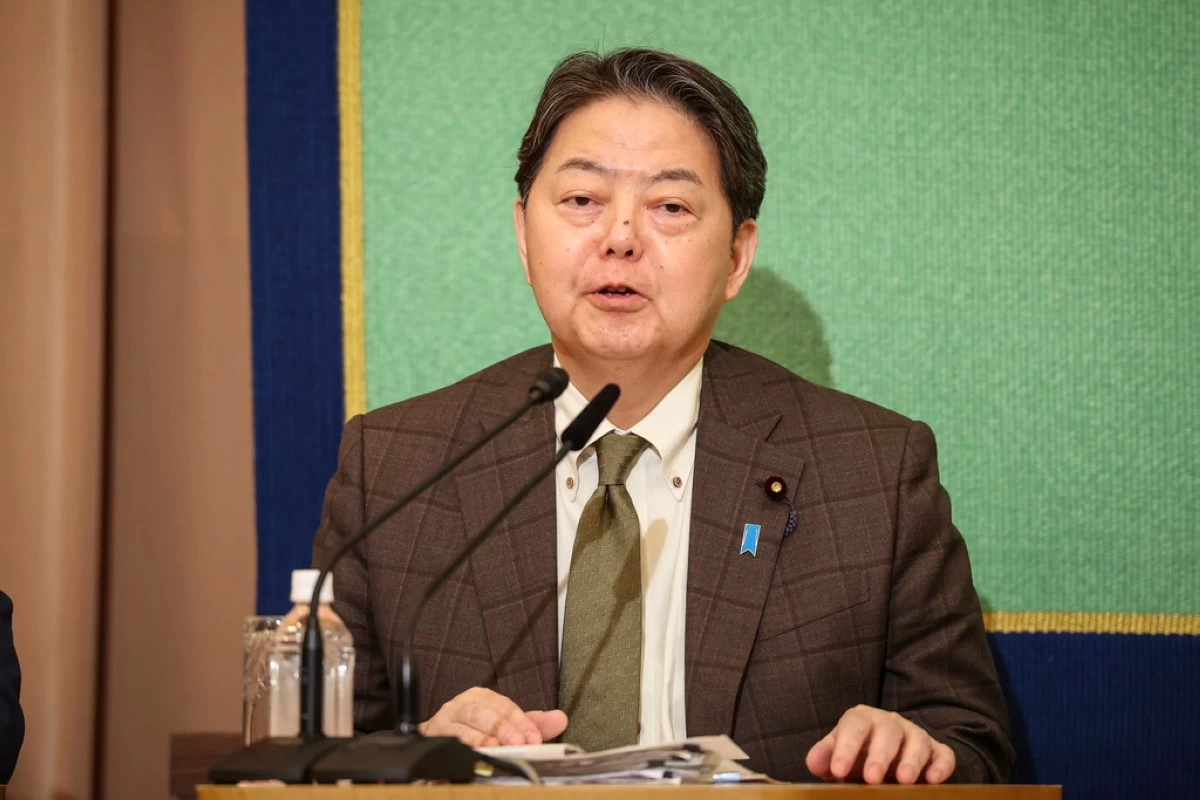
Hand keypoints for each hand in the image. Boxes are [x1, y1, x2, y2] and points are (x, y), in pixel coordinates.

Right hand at [418, 686, 568, 747]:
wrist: (434, 745)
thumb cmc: (472, 733)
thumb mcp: (504, 727)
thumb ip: (530, 724)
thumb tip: (560, 719)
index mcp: (481, 697)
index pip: (504, 705)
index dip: (521, 722)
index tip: (535, 738)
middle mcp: (463, 703)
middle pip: (485, 711)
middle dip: (504, 728)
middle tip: (519, 743)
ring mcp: (446, 718)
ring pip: (466, 722)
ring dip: (483, 736)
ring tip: (497, 747)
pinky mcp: (432, 734)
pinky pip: (446, 737)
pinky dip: (461, 743)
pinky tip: (472, 752)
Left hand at [805, 705, 955, 784]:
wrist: (884, 756)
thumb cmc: (857, 755)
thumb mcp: (838, 755)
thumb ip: (826, 757)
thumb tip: (814, 762)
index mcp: (861, 719)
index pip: (853, 727)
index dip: (846, 748)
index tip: (838, 770)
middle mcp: (890, 722)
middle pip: (887, 731)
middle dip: (880, 755)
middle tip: (872, 779)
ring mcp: (915, 735)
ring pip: (918, 741)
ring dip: (911, 761)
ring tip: (904, 781)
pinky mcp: (936, 750)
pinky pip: (943, 754)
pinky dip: (941, 766)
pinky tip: (933, 780)